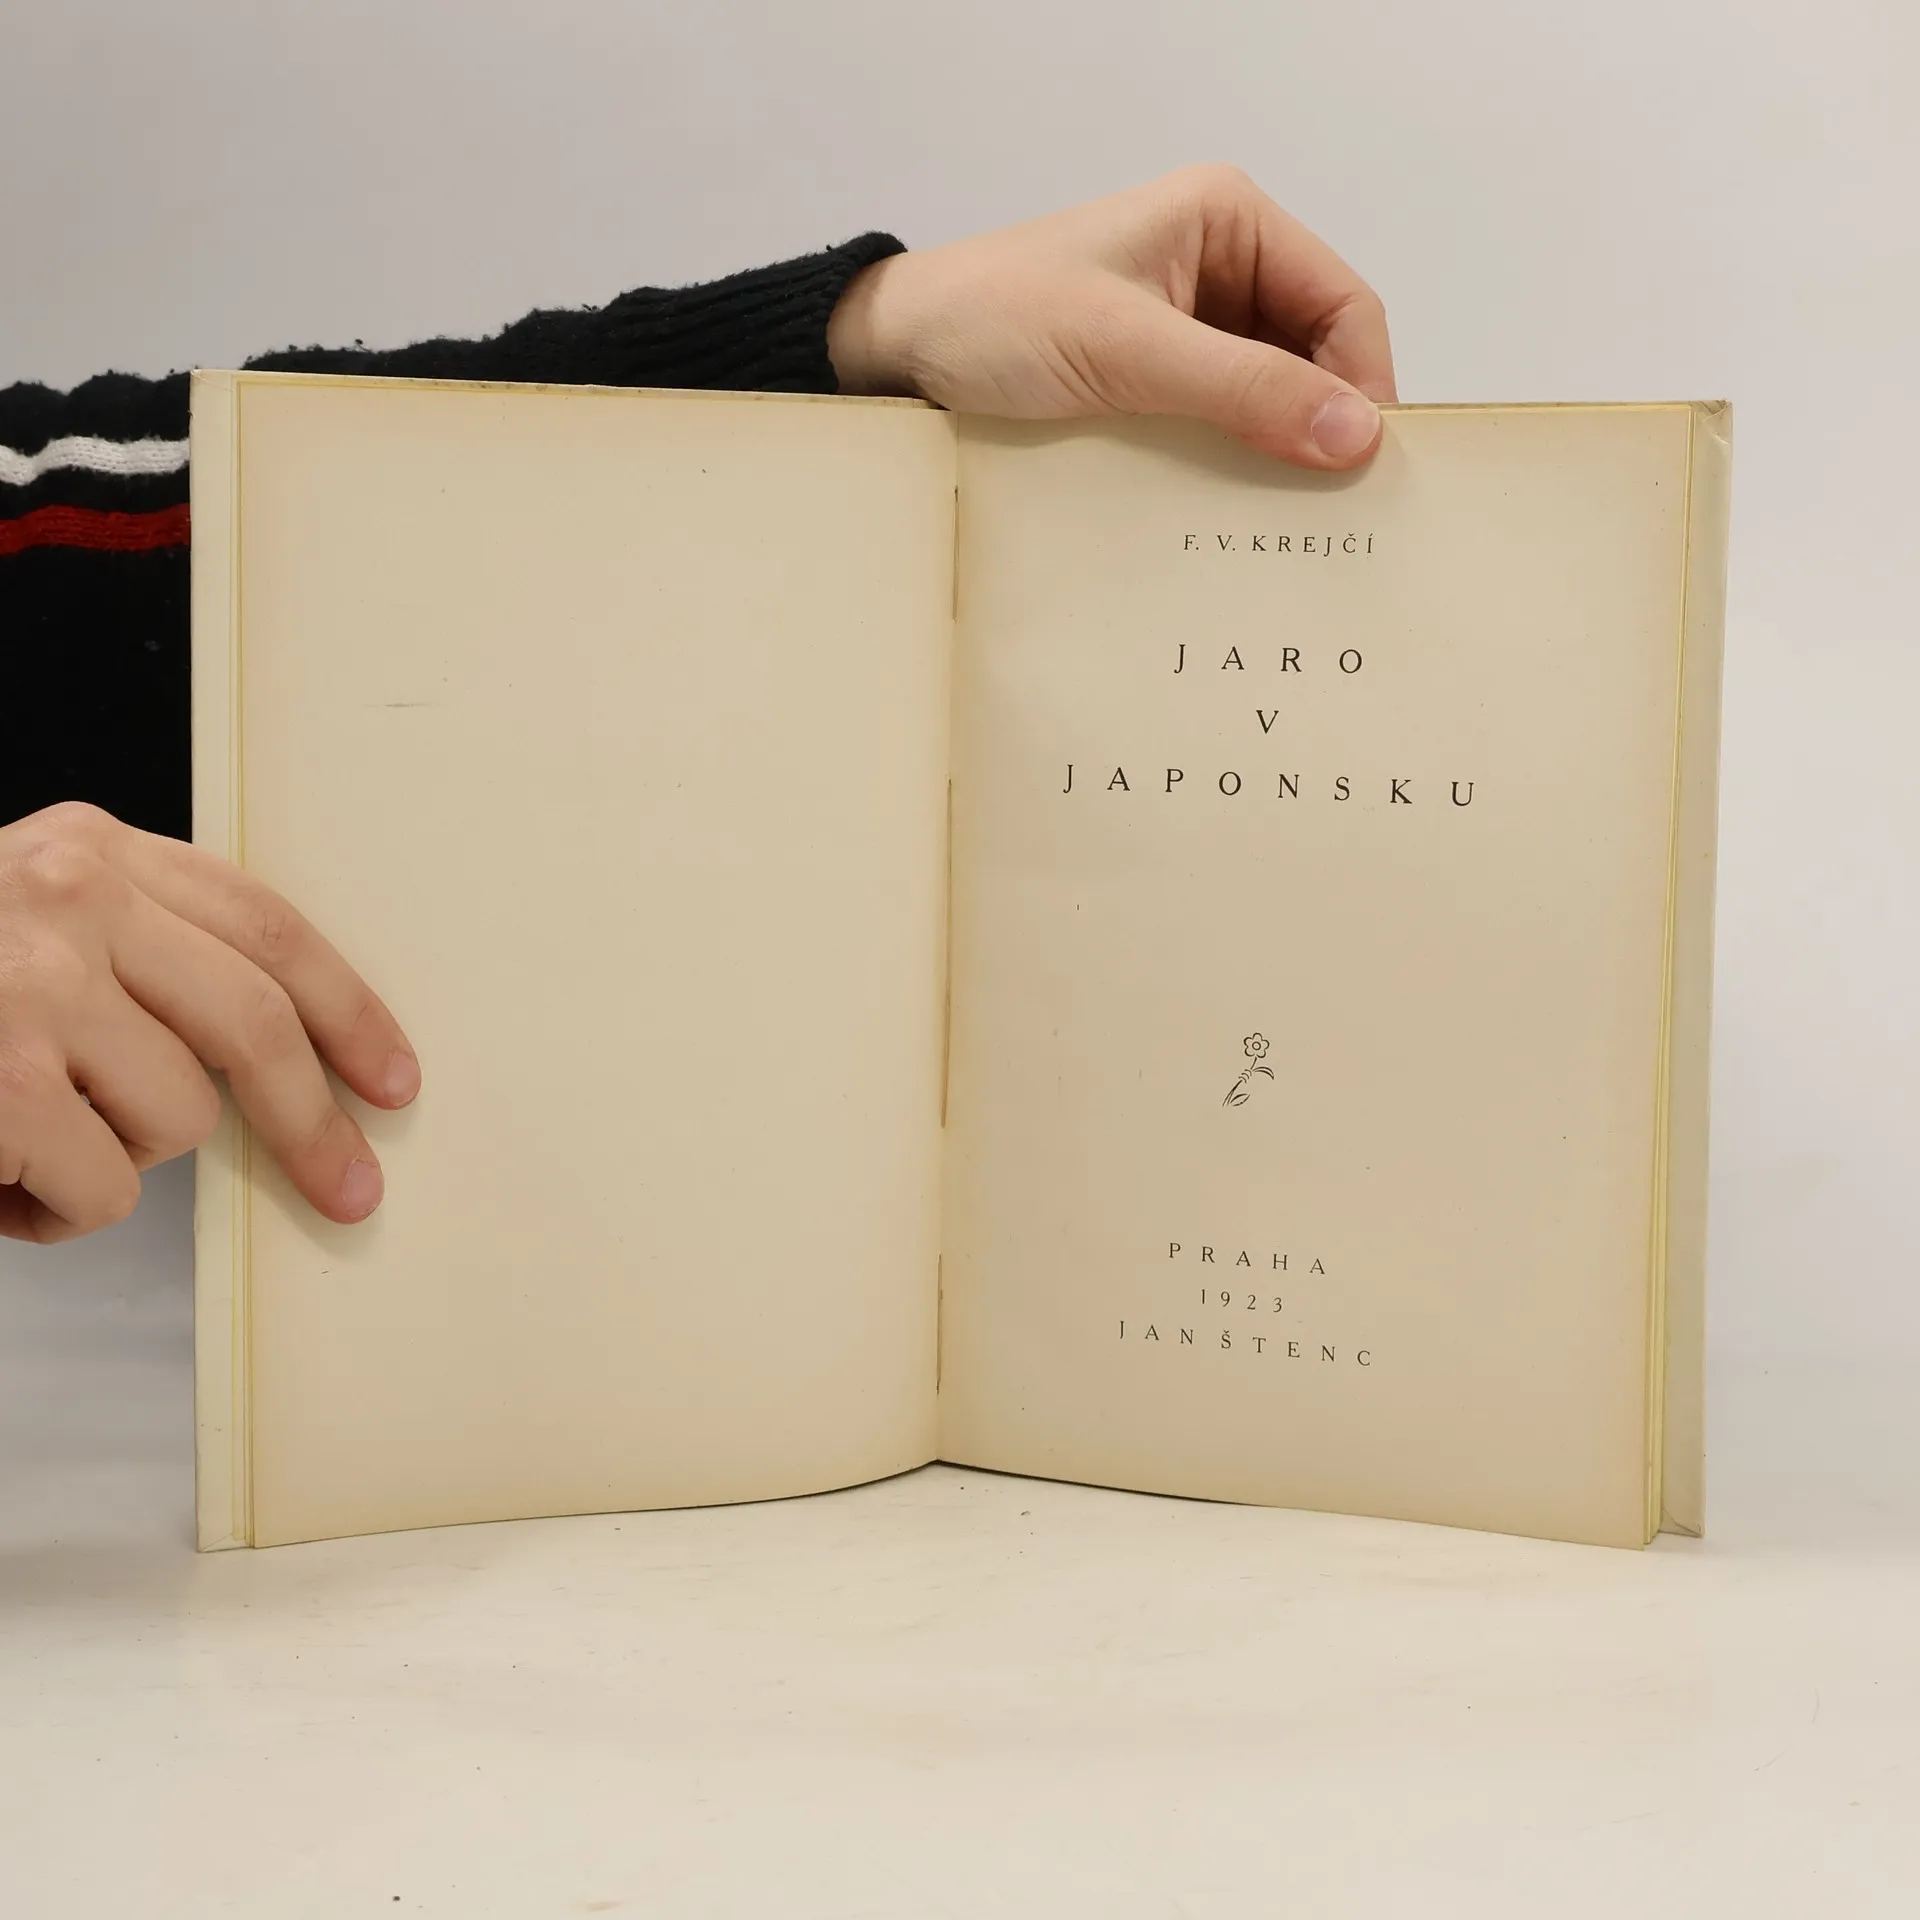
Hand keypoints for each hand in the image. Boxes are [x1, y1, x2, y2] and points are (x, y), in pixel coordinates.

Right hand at [0, 803, 417, 1242]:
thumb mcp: (25, 923)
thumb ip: (138, 951)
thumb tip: (282, 1061)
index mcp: (89, 851)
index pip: (266, 927)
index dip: (348, 1010)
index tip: (393, 1080)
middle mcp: (66, 897)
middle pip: (256, 1024)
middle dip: (314, 1122)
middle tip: (348, 1193)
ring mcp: (29, 986)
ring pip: (177, 1119)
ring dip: (118, 1161)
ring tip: (29, 1142)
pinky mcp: (1, 1080)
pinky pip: (103, 1191)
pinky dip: (56, 1215)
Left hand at [829, 165, 1395, 469]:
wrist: (897, 355)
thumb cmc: (995, 321)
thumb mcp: (1128, 353)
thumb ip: (1243, 390)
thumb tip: (1356, 435)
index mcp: (1226, 221)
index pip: (1343, 304)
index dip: (1365, 385)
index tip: (1365, 469)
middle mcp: (1219, 268)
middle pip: (1316, 357)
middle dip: (1324, 429)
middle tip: (1335, 517)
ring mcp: (1188, 330)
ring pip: (1271, 402)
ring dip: (1277, 457)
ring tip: (1285, 527)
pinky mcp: (1155, 386)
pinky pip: (1221, 430)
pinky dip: (1232, 470)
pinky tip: (1230, 516)